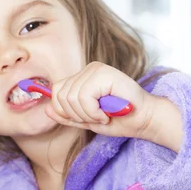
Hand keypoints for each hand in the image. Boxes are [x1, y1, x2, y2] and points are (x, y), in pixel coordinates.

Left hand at [45, 62, 179, 148]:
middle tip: (97, 117)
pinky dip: (93, 112)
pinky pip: (83, 97)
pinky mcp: (104, 73)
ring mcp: (96, 69)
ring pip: (71, 98)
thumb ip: (66, 115)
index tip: (87, 118)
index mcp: (81, 77)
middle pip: (61, 96)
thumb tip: (46, 109)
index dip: (66, 111)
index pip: (56, 92)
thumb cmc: (118, 119)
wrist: (144, 120)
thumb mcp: (86, 120)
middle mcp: (87, 69)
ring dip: (87, 115)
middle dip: (77, 115)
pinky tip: (107, 113)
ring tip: (103, 115)